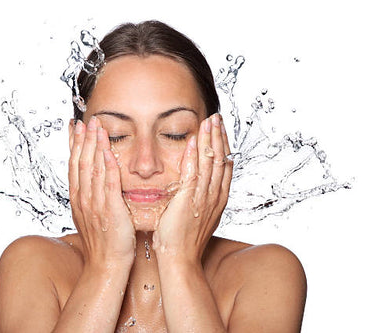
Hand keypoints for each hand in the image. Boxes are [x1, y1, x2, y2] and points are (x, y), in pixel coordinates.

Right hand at [68, 116, 135, 267]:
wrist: (106, 264)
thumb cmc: (102, 242)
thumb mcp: (91, 216)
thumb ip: (90, 197)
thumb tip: (91, 183)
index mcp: (78, 199)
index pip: (74, 165)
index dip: (73, 145)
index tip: (74, 128)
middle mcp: (83, 198)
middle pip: (81, 162)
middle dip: (83, 139)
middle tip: (85, 120)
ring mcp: (95, 203)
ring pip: (93, 168)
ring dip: (94, 146)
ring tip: (96, 127)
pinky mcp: (110, 209)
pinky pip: (109, 182)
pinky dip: (108, 165)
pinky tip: (109, 150)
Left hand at [152, 113, 232, 262]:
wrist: (180, 259)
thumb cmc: (183, 240)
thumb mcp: (197, 216)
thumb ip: (199, 198)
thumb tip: (197, 187)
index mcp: (217, 199)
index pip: (224, 166)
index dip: (223, 145)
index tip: (220, 130)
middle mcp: (214, 196)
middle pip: (221, 160)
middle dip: (219, 136)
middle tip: (217, 118)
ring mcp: (204, 198)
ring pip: (211, 163)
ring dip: (210, 140)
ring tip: (209, 121)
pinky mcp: (189, 200)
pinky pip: (194, 173)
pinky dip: (195, 155)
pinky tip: (195, 140)